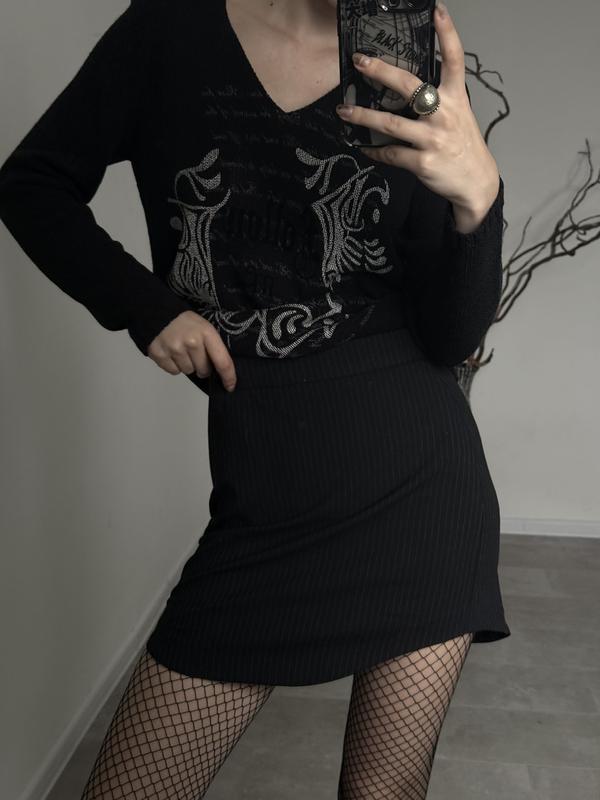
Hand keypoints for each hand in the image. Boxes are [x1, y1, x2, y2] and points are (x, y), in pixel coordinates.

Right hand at [147, 310, 236, 390]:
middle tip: (196, 354)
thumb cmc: (186, 322)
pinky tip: (171, 353)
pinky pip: (174, 371)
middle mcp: (191, 342)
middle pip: (204, 370)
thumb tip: (218, 370)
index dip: (228, 377)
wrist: (160, 313)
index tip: (230, 386)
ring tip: (181, 350)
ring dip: (187, 365)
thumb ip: (212, 346)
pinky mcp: (160, 354)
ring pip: (188, 371)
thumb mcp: (204, 327)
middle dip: (202, 367)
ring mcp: (174, 348)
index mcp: (207, 333)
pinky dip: (174, 365)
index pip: (222, 361)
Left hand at [335, 2, 499, 217]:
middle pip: (409, 86)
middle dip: (380, 71)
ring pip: (390, 123)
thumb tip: (405, 87)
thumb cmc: (462, 145)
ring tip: (344, 110)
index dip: (447, 33)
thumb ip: (438, 98)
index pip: (454, 59)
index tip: (436, 10)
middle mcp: (444, 114)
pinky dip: (374, 150)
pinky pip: (390, 153)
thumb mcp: (458, 115)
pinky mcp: (422, 162)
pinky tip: (363, 146)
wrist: (476, 182)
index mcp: (455, 98)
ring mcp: (432, 139)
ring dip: (362, 116)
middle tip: (359, 61)